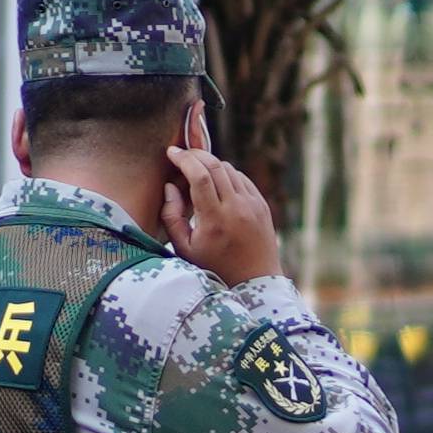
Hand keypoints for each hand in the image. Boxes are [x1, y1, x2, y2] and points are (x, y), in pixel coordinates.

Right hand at [156, 142, 285, 288]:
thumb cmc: (214, 267)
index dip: (184, 159)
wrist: (254, 281)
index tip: (172, 152)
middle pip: (215, 165)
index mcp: (215, 219)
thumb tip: (170, 186)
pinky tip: (216, 183)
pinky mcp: (262, 205)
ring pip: (229, 169)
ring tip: (196, 171)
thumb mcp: (184, 249)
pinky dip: (227, 174)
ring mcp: (253, 205)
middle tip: (182, 155)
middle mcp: (237, 208)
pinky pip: (242, 179)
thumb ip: (171, 217)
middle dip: (196, 154)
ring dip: (211, 164)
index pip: (200, 176)